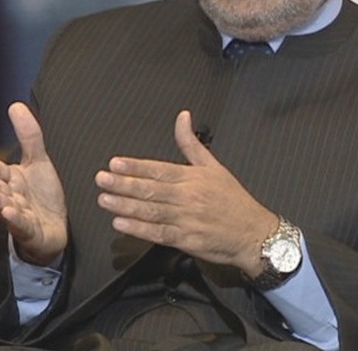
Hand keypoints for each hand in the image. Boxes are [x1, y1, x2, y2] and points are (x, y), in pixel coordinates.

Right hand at [0, 102, 66, 265]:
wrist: (54, 228)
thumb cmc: (41, 195)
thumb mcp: (38, 161)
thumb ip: (28, 135)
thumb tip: (15, 105)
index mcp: (11, 179)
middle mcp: (11, 197)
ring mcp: (19, 215)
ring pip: (5, 207)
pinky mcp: (30, 231)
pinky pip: (21, 225)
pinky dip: (15, 219)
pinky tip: (10, 212)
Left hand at [94, 110, 278, 275]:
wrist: (255, 233)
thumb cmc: (234, 200)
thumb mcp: (214, 166)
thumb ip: (191, 143)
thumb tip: (182, 116)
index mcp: (192, 177)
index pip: (158, 169)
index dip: (135, 166)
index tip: (115, 163)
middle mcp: (187, 196)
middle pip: (151, 189)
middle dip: (124, 184)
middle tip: (102, 179)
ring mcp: (186, 219)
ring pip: (151, 210)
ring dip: (126, 205)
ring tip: (105, 199)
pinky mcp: (186, 240)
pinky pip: (158, 233)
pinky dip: (139, 229)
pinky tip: (122, 224)